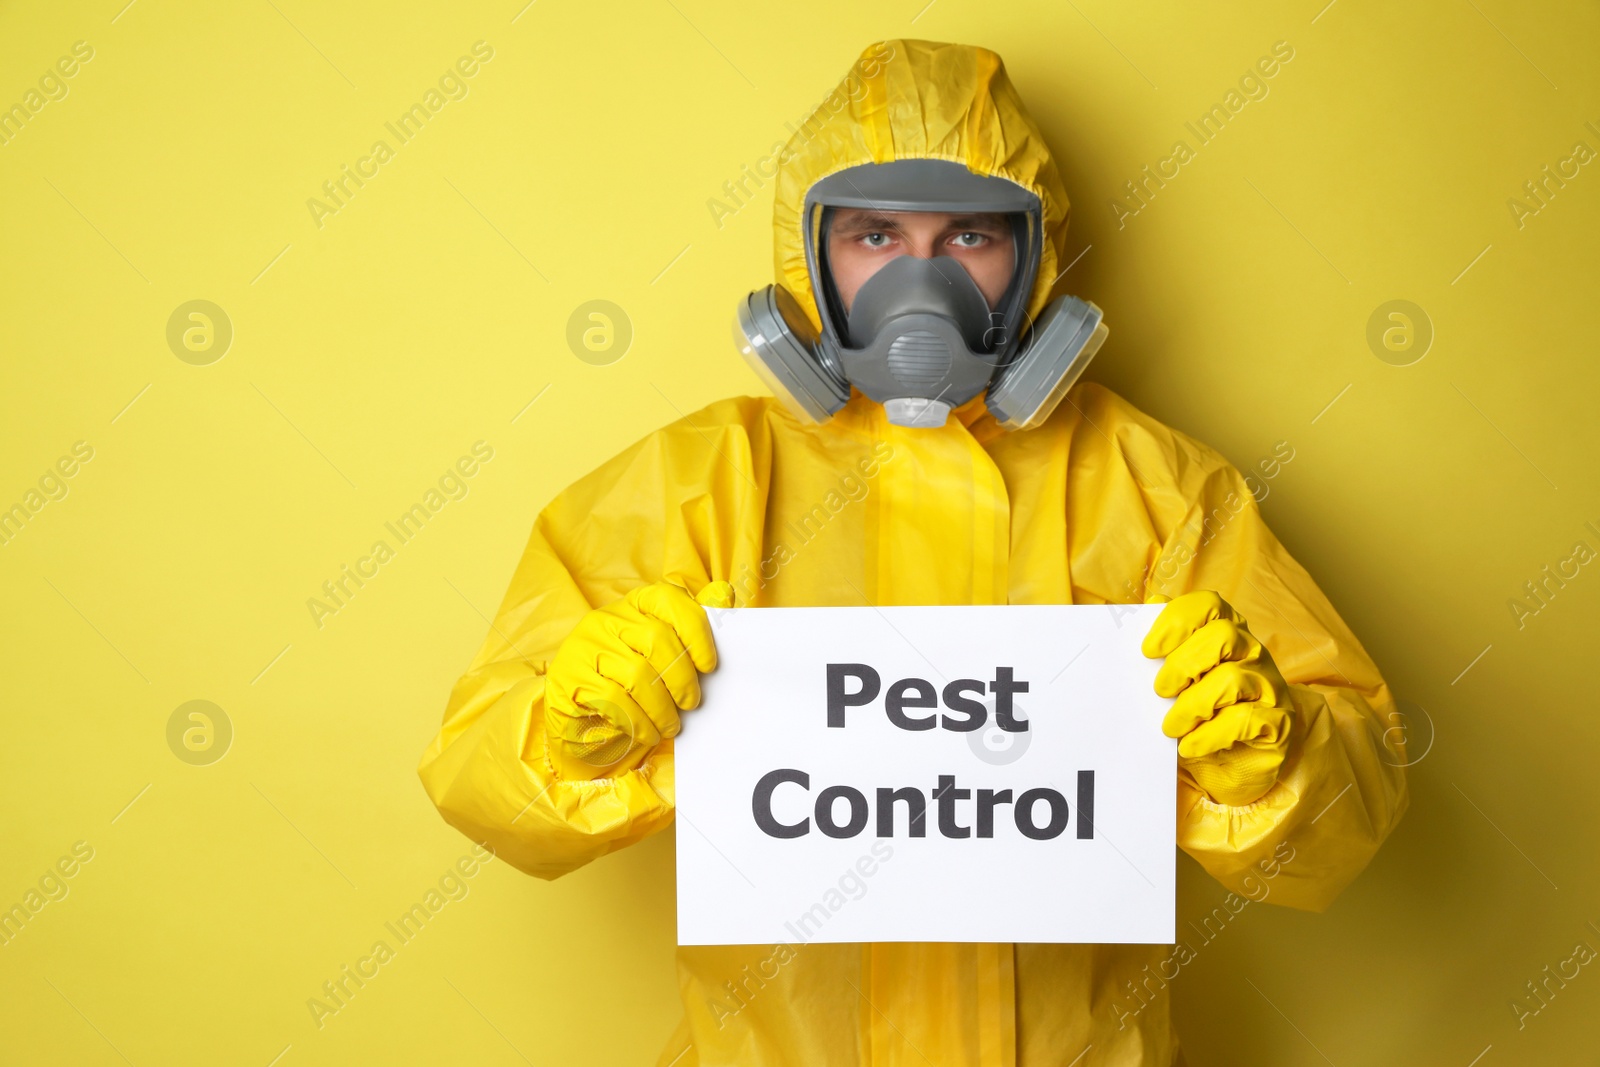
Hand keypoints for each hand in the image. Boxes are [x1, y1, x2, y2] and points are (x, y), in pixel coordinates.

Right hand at [545, 580, 733, 780]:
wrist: (579, 714)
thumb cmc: (629, 680)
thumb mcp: (659, 651)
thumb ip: (688, 624)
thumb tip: (725, 593)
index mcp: (634, 605)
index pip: (669, 599)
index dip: (695, 632)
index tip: (709, 666)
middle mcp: (608, 618)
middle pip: (656, 639)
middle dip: (682, 678)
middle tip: (691, 703)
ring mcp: (586, 646)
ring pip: (637, 674)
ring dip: (662, 707)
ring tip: (671, 725)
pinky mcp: (570, 677)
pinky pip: (613, 700)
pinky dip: (638, 721)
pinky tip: (648, 732)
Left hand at [1141, 591, 1292, 805]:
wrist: (1231, 766)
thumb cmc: (1199, 717)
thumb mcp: (1176, 683)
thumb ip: (1164, 648)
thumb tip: (1148, 606)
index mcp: (1227, 633)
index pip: (1209, 605)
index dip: (1176, 621)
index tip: (1148, 650)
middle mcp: (1252, 652)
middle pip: (1223, 635)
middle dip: (1183, 664)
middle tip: (1160, 691)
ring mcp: (1269, 685)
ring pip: (1233, 678)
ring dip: (1193, 705)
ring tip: (1171, 727)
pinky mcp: (1278, 722)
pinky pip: (1247, 719)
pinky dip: (1210, 735)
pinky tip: (1190, 746)